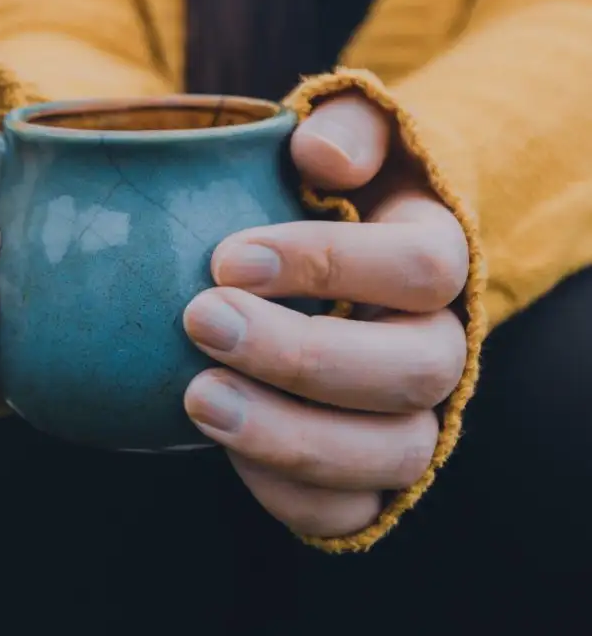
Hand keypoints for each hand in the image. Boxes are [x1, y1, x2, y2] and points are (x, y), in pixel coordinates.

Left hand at [182, 94, 468, 537]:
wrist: (311, 260)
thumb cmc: (320, 192)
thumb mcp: (338, 138)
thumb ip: (343, 127)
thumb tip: (321, 155)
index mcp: (435, 255)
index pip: (420, 268)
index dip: (330, 265)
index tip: (226, 255)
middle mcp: (439, 344)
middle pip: (411, 370)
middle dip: (301, 354)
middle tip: (200, 318)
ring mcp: (409, 416)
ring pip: (391, 453)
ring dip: (291, 435)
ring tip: (196, 397)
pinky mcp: (364, 472)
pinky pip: (350, 509)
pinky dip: (288, 493)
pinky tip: (217, 444)